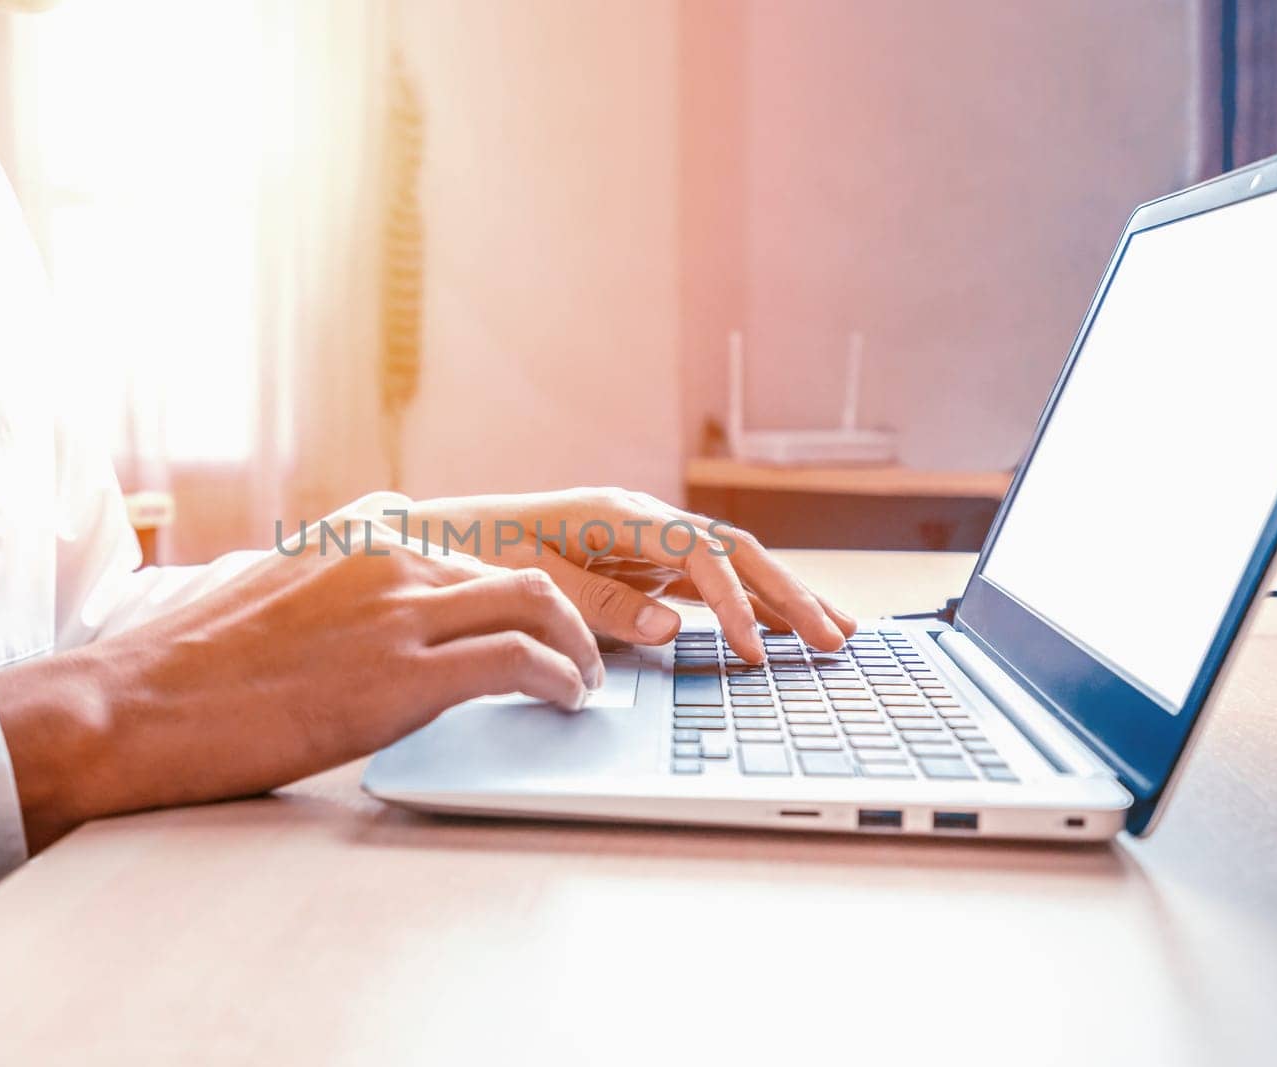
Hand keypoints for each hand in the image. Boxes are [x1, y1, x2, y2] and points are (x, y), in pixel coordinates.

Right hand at [0, 498, 602, 850]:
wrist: (135, 705)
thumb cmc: (194, 667)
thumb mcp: (280, 592)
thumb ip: (346, 586)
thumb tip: (389, 617)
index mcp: (360, 528)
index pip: (471, 545)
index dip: (518, 586)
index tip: (539, 615)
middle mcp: (388, 551)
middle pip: (517, 567)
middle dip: (565, 612)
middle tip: (582, 651)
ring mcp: (396, 605)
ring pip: (534, 601)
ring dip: (577, 644)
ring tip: (584, 680)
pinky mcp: (402, 670)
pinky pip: (518, 659)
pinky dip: (558, 678)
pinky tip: (563, 699)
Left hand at [394, 488, 857, 660]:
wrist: (440, 540)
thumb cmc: (476, 553)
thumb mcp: (528, 579)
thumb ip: (597, 603)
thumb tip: (670, 628)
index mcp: (617, 514)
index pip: (699, 553)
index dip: (733, 601)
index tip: (754, 650)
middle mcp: (641, 521)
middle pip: (734, 551)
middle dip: (788, 594)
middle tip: (836, 638)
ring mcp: (645, 542)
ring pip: (731, 565)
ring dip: (782, 597)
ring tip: (836, 632)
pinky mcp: (640, 565)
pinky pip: (706, 584)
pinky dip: (746, 606)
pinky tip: (777, 630)